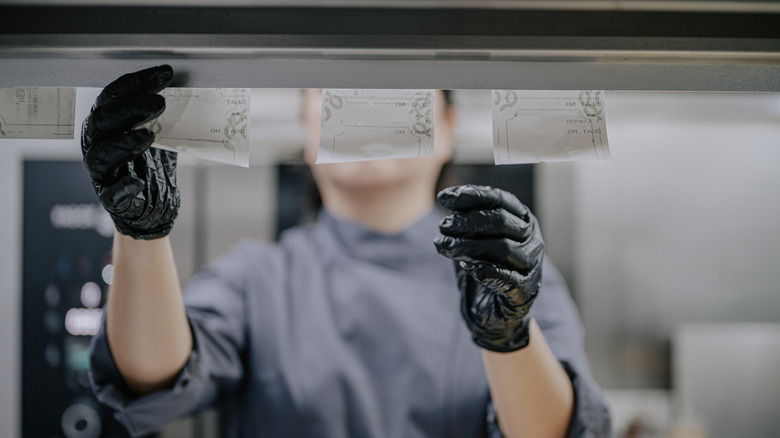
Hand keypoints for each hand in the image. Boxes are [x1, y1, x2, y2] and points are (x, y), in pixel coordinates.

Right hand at [81, 65, 179, 239]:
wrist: (155, 205)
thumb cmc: (154, 164)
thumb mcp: (160, 133)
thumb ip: (163, 113)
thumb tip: (185, 84)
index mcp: (106, 125)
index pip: (112, 97)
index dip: (135, 84)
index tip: (164, 74)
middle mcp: (97, 145)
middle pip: (101, 122)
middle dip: (130, 109)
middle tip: (159, 102)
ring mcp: (101, 173)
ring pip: (100, 155)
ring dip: (124, 143)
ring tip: (149, 136)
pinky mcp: (110, 199)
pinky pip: (111, 194)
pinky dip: (123, 187)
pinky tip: (138, 182)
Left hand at [434, 185, 543, 352]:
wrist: (495, 312)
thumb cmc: (485, 269)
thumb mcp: (472, 240)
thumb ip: (464, 222)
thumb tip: (447, 203)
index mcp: (522, 220)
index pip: (500, 199)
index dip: (472, 195)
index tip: (444, 197)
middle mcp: (532, 239)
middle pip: (500, 221)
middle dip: (466, 221)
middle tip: (443, 226)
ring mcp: (532, 266)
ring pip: (503, 248)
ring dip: (469, 245)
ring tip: (445, 247)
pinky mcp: (526, 292)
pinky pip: (508, 279)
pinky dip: (485, 271)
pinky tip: (467, 267)